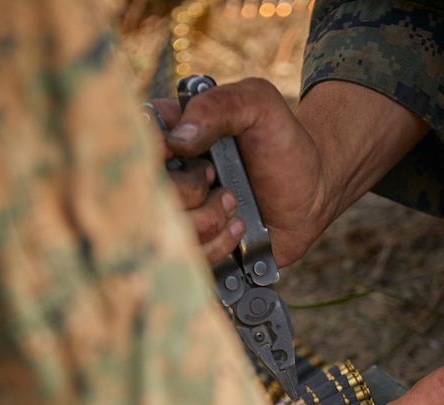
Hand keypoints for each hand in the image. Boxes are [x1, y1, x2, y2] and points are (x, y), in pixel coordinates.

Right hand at [152, 78, 427, 266]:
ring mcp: (181, 216)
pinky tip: (240, 229)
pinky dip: (217, 246)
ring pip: (165, 233)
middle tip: (219, 181)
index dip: (153, 156)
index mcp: (168, 135)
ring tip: (234, 206)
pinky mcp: (199, 248)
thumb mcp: (256, 104)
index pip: (130, 146)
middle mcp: (166, 178)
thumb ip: (218, 106)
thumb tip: (179, 139)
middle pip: (144, 198)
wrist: (314, 187)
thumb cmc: (282, 140)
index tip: (183, 154)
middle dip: (188, 192)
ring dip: (206, 221)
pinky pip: (190, 261)